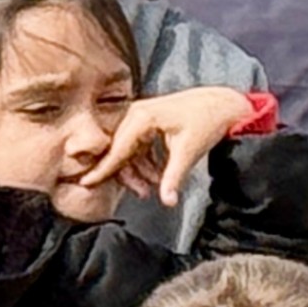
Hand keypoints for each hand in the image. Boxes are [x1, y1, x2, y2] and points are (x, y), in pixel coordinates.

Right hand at [81, 88, 256, 206]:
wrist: (221, 104)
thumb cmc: (206, 122)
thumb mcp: (188, 152)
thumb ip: (173, 177)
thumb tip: (167, 202)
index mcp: (142, 117)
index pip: (116, 148)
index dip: (102, 168)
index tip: (85, 182)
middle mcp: (136, 114)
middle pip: (119, 150)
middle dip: (128, 174)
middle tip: (143, 193)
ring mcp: (141, 116)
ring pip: (127, 149)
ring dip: (138, 170)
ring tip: (155, 186)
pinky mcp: (148, 121)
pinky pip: (137, 145)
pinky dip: (145, 162)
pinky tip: (158, 175)